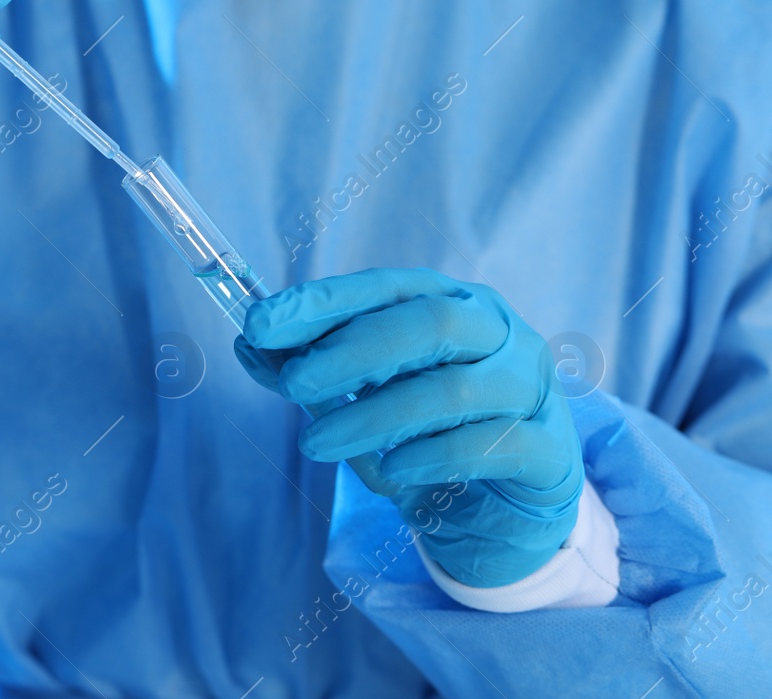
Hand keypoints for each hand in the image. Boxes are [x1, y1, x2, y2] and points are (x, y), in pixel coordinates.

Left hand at [237, 268, 583, 587]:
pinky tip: (392, 470)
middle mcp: (498, 333)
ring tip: (318, 443)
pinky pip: (490, 445)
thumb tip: (248, 345)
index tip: (260, 324)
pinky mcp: (550, 451)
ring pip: (453, 389)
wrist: (502, 509)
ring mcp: (531, 388)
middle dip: (350, 352)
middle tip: (293, 384)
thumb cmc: (427, 433)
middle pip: (428, 324)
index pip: (385, 288)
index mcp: (451, 302)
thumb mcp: (363, 399)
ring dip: (374, 416)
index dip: (322, 302)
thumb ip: (311, 373)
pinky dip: (430, 455)